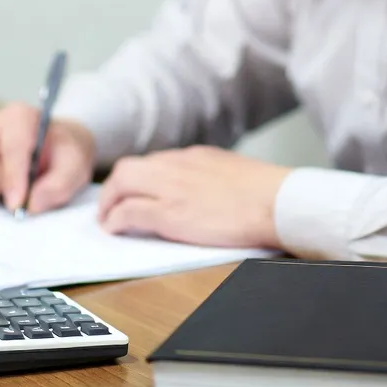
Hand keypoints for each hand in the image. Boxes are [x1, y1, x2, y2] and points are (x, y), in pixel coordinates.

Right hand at [0, 103, 95, 213]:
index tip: (18, 203)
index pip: (10, 144)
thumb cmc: (62, 154)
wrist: (55, 151)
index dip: (13, 176)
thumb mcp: (76, 166)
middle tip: (18, 193)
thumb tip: (32, 204)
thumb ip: (60, 184)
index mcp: (20, 117)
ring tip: (6, 187)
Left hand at [97, 145, 289, 247]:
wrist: (278, 203)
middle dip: (114, 188)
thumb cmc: (268, 194)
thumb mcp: (234, 171)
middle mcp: (177, 166)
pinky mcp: (169, 213)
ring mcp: (171, 188)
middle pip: (129, 168)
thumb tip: (204, 188)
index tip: (135, 192)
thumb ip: (211, 175)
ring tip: (108, 221)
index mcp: (195, 156)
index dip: (139, 179)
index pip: (154, 162)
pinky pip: (129, 212)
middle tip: (110, 207)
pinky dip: (116, 220)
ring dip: (109, 203)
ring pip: (121, 184)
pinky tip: (115, 230)